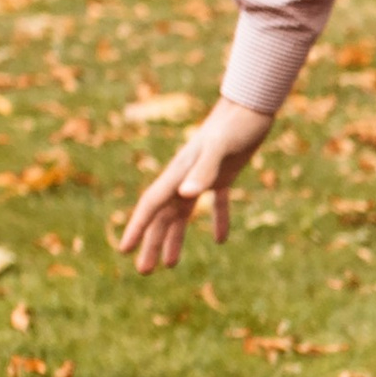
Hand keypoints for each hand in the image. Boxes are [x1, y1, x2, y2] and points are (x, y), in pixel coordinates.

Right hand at [116, 95, 276, 273]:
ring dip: (175, 238)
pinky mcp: (224, 175)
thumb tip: (186, 195)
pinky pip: (216, 203)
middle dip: (152, 243)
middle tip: (144, 272)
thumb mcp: (220, 149)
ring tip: (170, 265)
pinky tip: (219, 240)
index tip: (124, 250)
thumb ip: (203, 171)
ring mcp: (202, 176)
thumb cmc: (235, 125)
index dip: (138, 228)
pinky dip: (217, 221)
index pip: (152, 205)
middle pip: (163, 216)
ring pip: (182, 214)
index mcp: (179, 173)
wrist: (251, 104)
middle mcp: (185, 177)